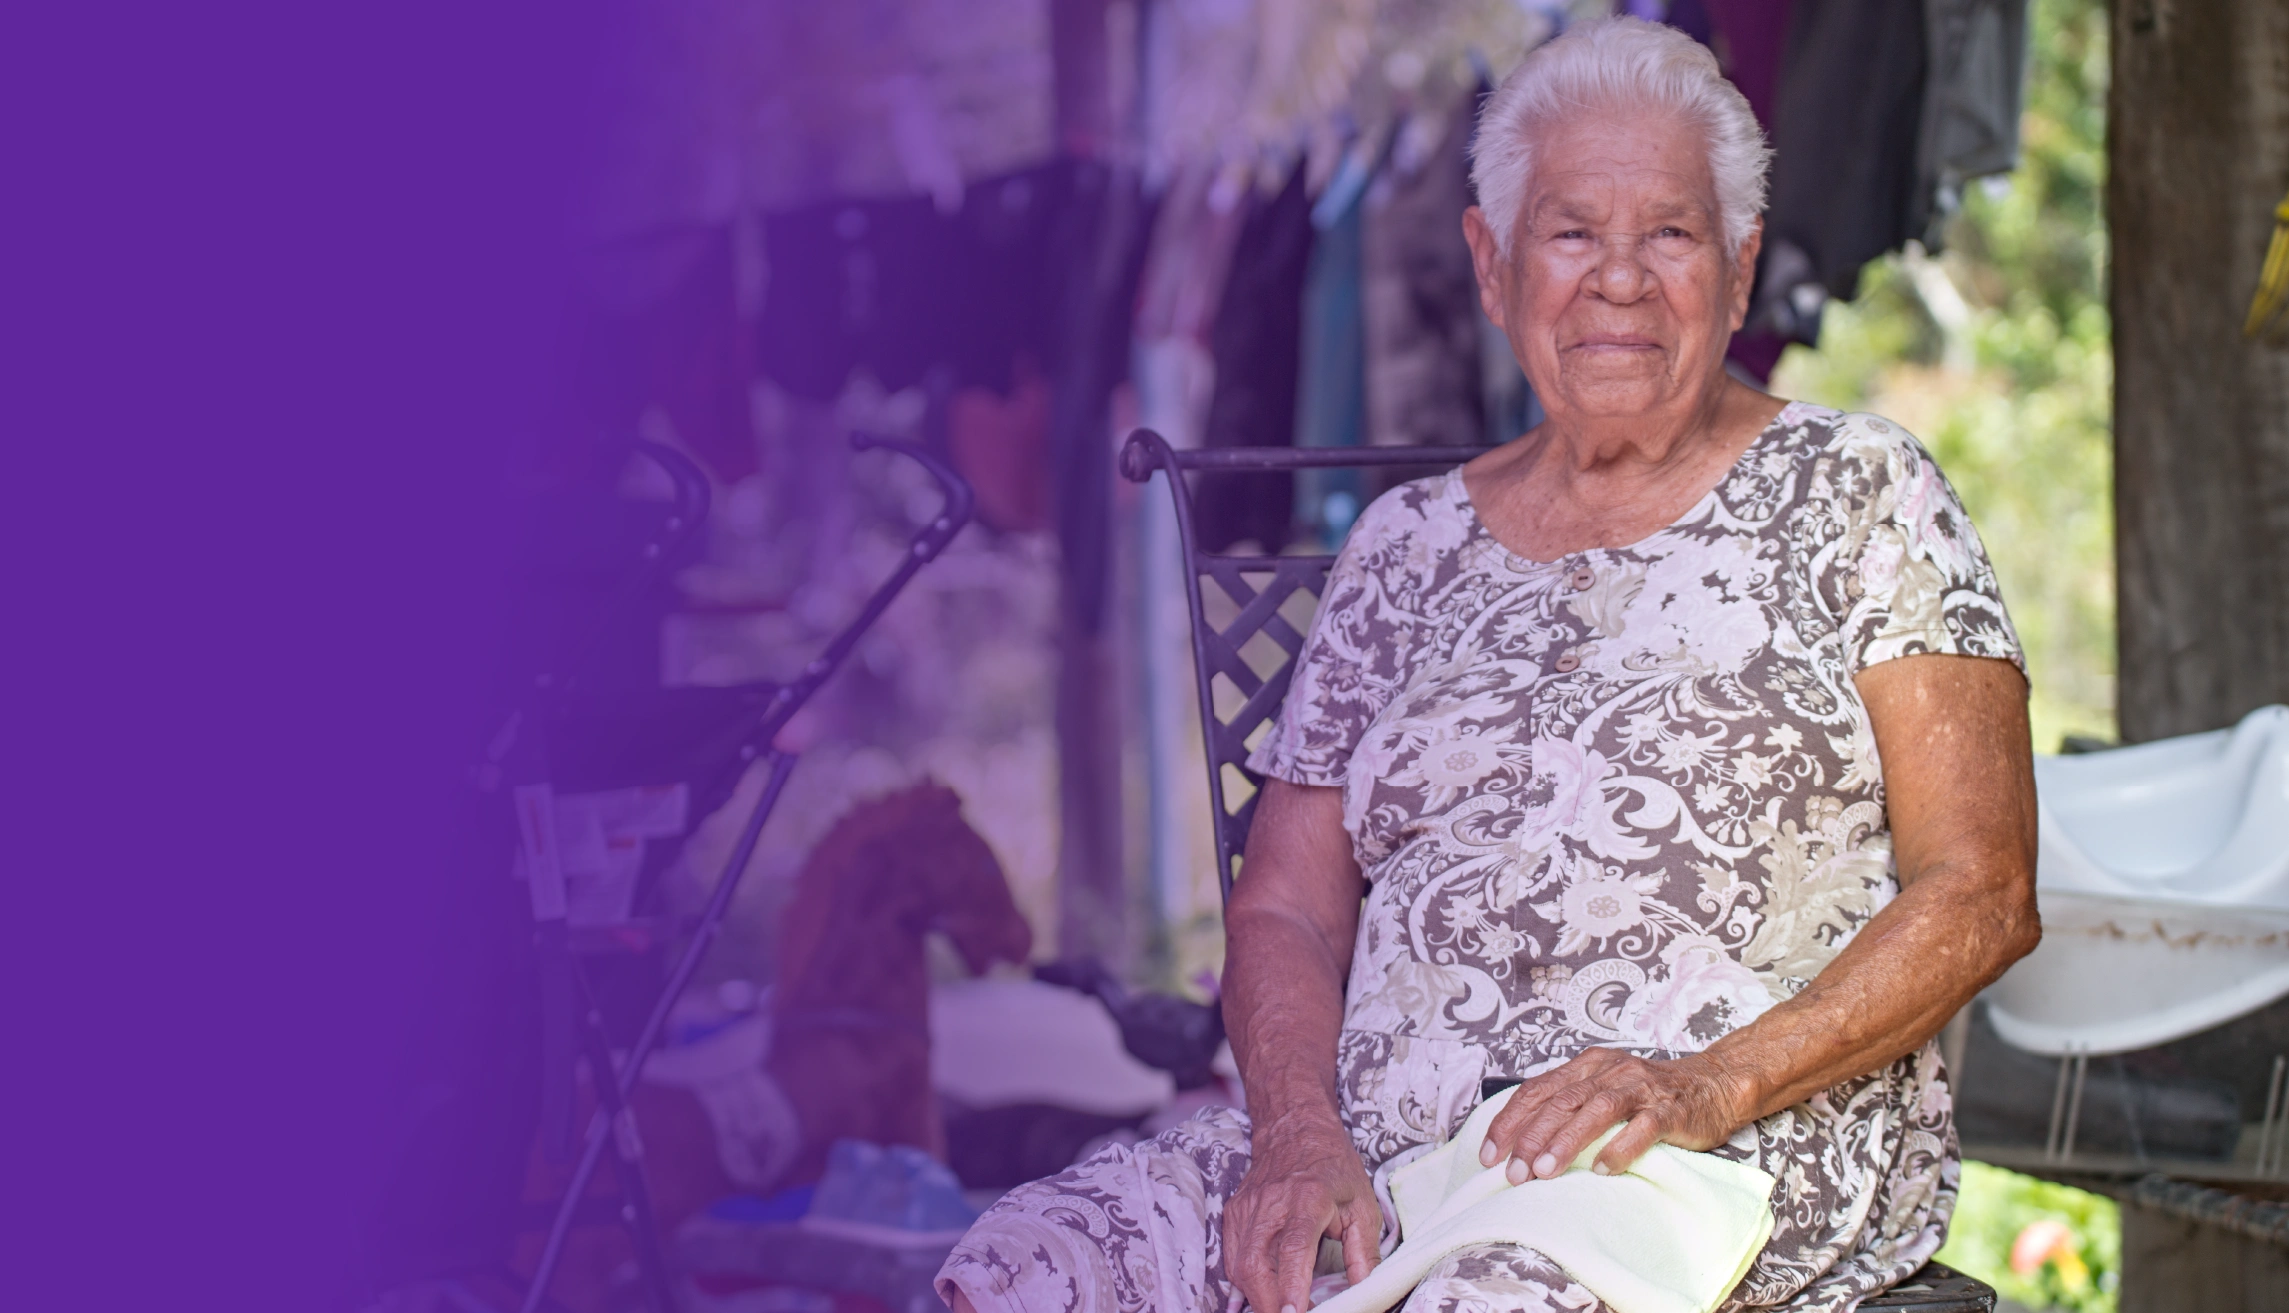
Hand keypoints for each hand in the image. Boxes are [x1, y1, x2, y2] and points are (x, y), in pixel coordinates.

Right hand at [1224, 1112, 1380, 1312]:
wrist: (1296, 1130)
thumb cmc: (1335, 1170)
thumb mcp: (1363, 1206)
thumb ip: (1364, 1255)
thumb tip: (1366, 1295)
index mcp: (1308, 1198)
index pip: (1294, 1248)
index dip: (1292, 1286)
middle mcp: (1271, 1203)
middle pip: (1256, 1263)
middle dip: (1268, 1305)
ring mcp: (1247, 1208)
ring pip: (1240, 1265)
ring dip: (1257, 1298)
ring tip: (1279, 1310)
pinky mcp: (1233, 1213)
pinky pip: (1233, 1258)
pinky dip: (1246, 1282)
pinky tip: (1264, 1293)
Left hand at [1477, 1048, 1751, 1181]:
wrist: (1713, 1084)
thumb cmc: (1650, 1094)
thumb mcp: (1603, 1089)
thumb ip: (1569, 1105)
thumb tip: (1521, 1140)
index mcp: (1587, 1066)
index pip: (1537, 1090)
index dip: (1509, 1122)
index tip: (1489, 1154)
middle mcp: (1610, 1072)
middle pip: (1561, 1102)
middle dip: (1531, 1138)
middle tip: (1513, 1174)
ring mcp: (1641, 1089)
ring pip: (1596, 1110)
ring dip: (1567, 1142)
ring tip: (1545, 1171)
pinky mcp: (1670, 1110)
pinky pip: (1643, 1127)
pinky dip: (1620, 1148)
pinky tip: (1604, 1170)